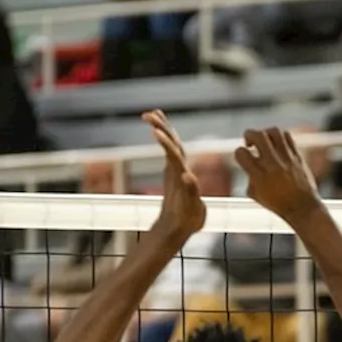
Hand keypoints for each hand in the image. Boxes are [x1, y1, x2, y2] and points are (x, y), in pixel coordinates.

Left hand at [143, 109, 205, 237]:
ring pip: (170, 146)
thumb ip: (191, 190)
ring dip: (162, 130)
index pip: (173, 153)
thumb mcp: (192, 207)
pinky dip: (167, 141)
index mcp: (180, 176)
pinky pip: (172, 153)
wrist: (175, 229)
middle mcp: (176, 171)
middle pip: (170, 145)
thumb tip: (187, 175)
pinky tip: (160, 130)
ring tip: (153, 114)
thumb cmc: (185, 220)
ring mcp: (175, 172)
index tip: (155, 126)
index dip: (166, 139)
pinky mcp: (176, 175)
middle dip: (161, 128)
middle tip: (149, 113)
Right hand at [234, 127, 322, 225]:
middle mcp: (272, 164)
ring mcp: (286, 159)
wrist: (303, 207)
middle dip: (249, 134)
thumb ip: (249, 177)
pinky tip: (278, 145)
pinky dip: (280, 137)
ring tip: (265, 141)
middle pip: (257, 135)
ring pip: (273, 131)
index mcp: (258, 175)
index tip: (244, 157)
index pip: (241, 152)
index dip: (239, 152)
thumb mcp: (255, 195)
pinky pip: (288, 137)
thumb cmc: (278, 204)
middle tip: (250, 142)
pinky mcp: (297, 156)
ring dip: (265, 133)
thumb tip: (248, 166)